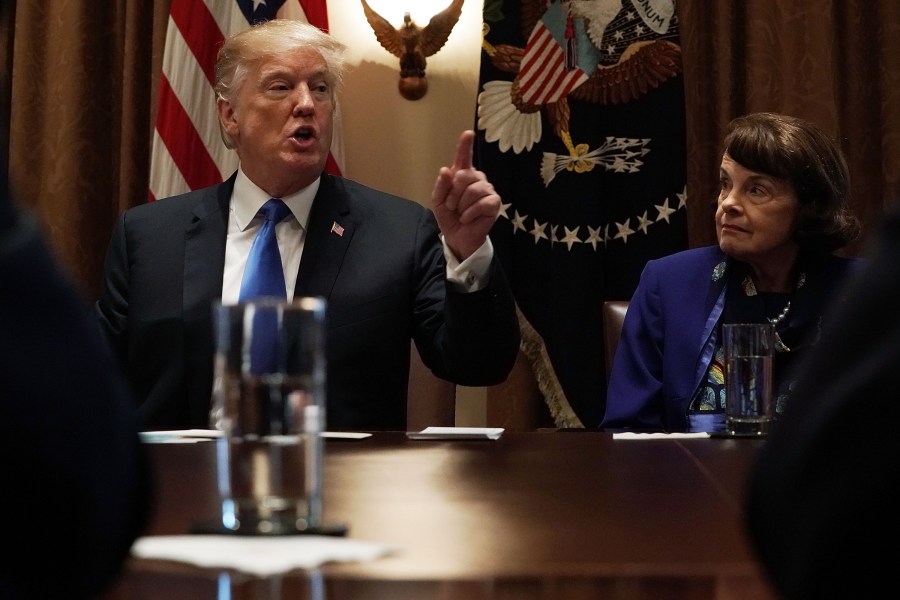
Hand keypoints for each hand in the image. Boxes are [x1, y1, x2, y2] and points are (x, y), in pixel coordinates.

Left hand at [431, 130, 501, 260]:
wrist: (457, 237)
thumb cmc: (449, 216)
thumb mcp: (439, 201)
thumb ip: (441, 186)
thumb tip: (446, 170)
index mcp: (462, 175)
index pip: (464, 157)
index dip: (465, 145)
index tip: (468, 133)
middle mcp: (477, 179)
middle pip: (464, 176)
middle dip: (454, 194)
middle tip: (453, 206)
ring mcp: (487, 190)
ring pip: (473, 190)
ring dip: (462, 205)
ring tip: (461, 213)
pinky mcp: (495, 202)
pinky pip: (481, 203)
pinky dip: (470, 213)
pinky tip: (468, 218)